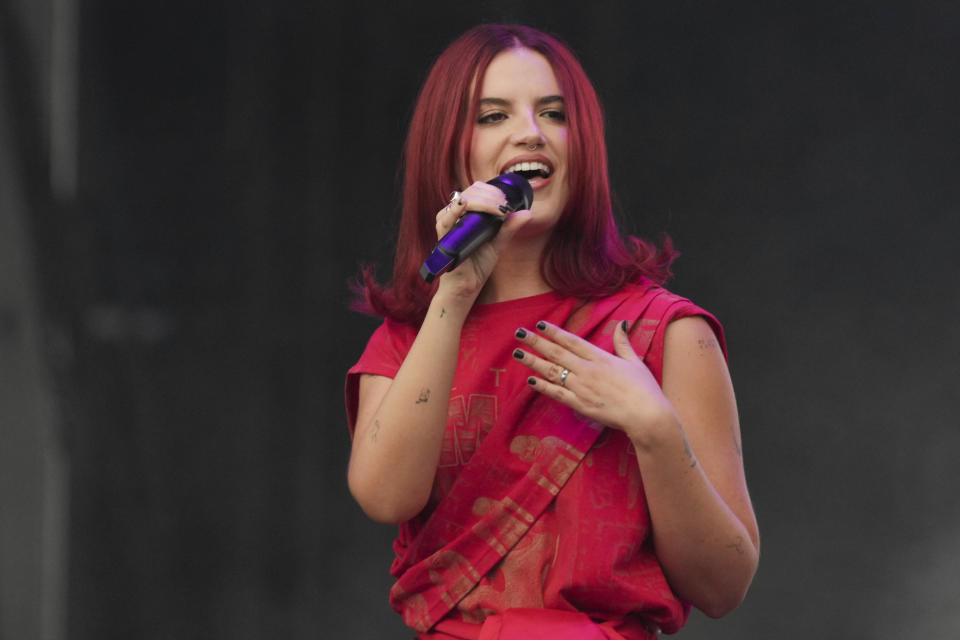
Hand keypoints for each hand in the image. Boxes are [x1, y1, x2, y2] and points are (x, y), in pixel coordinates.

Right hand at [434, 181, 531, 300]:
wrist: (468, 286)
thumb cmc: (478, 263)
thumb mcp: (497, 242)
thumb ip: (509, 227)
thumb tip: (528, 213)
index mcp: (466, 214)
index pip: (476, 191)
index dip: (492, 191)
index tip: (507, 202)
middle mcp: (455, 216)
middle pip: (469, 193)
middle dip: (490, 195)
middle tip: (504, 206)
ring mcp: (448, 226)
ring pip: (460, 202)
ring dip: (480, 201)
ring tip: (497, 208)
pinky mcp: (443, 238)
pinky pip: (445, 221)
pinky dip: (453, 210)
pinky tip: (463, 205)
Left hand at [513, 320, 679, 447]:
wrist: (646, 415)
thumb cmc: (644, 389)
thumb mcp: (634, 361)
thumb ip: (623, 343)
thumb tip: (621, 324)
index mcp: (600, 357)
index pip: (571, 341)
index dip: (554, 332)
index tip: (539, 324)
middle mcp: (587, 370)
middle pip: (556, 353)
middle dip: (536, 342)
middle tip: (519, 332)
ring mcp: (582, 388)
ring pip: (552, 372)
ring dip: (533, 362)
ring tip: (517, 353)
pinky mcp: (580, 405)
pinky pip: (557, 394)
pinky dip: (543, 387)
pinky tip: (530, 380)